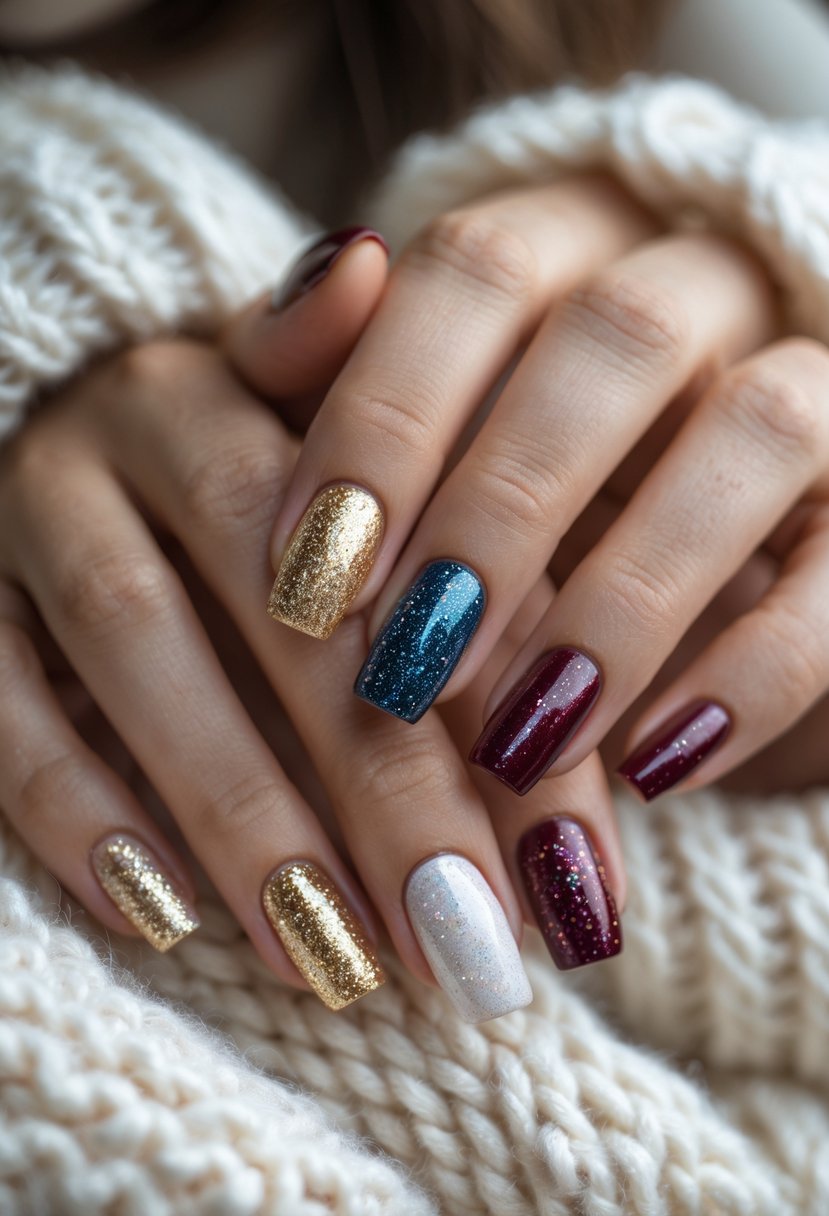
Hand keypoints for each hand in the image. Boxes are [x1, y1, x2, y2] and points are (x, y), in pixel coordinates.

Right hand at [0, 229, 624, 1022]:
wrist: (110, 448)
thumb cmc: (292, 496)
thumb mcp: (393, 502)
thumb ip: (471, 544)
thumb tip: (600, 611)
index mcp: (304, 385)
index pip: (426, 543)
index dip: (506, 704)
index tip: (572, 869)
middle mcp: (162, 413)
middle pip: (287, 594)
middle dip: (386, 784)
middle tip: (467, 941)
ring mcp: (47, 494)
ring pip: (138, 638)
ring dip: (240, 809)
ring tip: (333, 958)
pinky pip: (1, 694)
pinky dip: (76, 807)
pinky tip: (161, 916)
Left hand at [267, 174, 828, 806]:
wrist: (690, 556)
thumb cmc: (500, 482)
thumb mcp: (406, 432)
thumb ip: (341, 362)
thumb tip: (333, 276)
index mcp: (571, 242)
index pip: (478, 267)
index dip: (385, 415)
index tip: (309, 570)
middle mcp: (701, 286)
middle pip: (612, 340)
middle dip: (494, 513)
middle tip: (404, 668)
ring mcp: (810, 383)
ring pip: (753, 434)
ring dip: (621, 601)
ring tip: (521, 740)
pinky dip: (752, 676)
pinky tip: (651, 767)